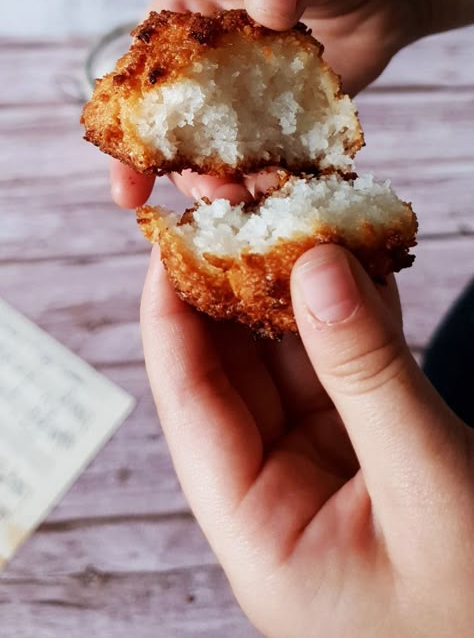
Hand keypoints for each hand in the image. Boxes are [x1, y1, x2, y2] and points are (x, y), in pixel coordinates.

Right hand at [110, 0, 414, 208]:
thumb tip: (267, 6)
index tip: (129, 185)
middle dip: (180, 175)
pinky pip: (263, 161)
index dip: (128, 136)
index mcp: (180, 22)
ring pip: (216, 156)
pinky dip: (269, 182)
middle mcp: (200, 69)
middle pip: (170, 133)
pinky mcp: (277, 124)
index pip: (137, 82)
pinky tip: (286, 192)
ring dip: (228, 185)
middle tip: (210, 198)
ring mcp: (238, 101)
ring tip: (258, 195)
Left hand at [141, 244, 473, 637]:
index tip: (174, 238)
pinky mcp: (370, 449)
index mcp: (259, 535)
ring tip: (297, 216)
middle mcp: (279, 498)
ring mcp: (325, 470)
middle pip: (236, 373)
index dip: (173, 315)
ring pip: (293, 360)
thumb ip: (367, 373)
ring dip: (298, 289)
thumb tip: (314, 264)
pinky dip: (351, 312)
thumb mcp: (427, 486)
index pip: (192, 406)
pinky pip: (345, 366)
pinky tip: (354, 259)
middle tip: (243, 207)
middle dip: (238, 285)